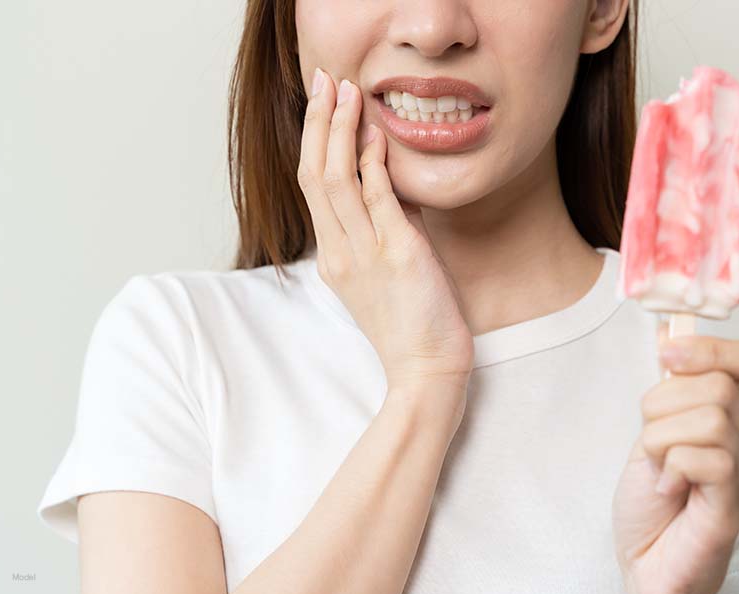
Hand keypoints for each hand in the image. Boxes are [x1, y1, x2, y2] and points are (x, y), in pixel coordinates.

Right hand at [296, 68, 473, 414]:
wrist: (426, 371)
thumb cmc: (411, 323)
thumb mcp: (385, 270)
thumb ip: (381, 225)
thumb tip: (385, 179)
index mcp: (333, 256)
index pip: (312, 186)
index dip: (313, 139)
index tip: (320, 100)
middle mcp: (340, 253)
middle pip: (314, 175)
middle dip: (317, 122)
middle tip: (323, 78)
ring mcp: (365, 255)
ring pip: (336, 182)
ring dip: (339, 132)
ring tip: (346, 91)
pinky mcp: (398, 257)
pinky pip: (378, 201)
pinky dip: (373, 164)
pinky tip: (375, 133)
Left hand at [612, 322, 738, 593]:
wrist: (643, 555)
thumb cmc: (652, 493)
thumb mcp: (656, 423)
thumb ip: (673, 382)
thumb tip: (670, 328)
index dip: (712, 348)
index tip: (667, 355)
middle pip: (716, 384)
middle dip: (661, 405)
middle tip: (652, 441)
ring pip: (708, 417)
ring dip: (659, 438)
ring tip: (659, 467)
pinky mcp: (735, 503)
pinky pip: (704, 457)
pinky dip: (668, 466)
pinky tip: (667, 488)